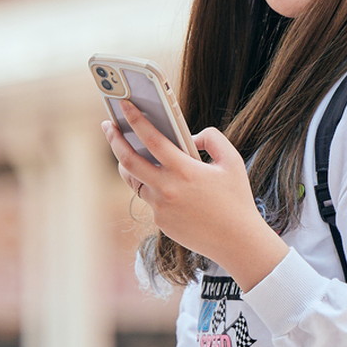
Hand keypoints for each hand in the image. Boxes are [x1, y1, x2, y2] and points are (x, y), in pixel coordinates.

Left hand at [103, 101, 288, 289]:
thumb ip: (213, 139)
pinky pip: (148, 197)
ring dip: (125, 163)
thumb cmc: (236, 200)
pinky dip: (149, 184)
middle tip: (108, 125)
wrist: (237, 242)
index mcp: (185, 170)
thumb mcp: (232, 161)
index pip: (152, 139)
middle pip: (128, 160)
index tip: (124, 105)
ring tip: (123, 149)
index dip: (135, 119)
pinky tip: (153, 176)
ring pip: (133, 180)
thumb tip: (190, 136)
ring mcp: (161, 207)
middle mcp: (168, 189)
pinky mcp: (160, 221)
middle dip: (114, 140)